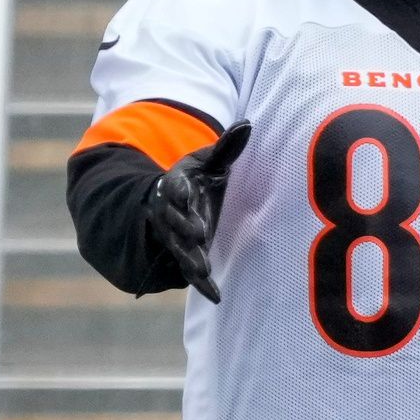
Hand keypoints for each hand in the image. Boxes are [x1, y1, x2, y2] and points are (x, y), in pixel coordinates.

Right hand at [148, 121, 250, 302]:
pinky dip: (202, 283)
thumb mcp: (208, 161)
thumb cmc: (196, 178)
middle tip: (198, 233)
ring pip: (180, 250)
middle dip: (184, 227)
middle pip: (174, 221)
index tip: (183, 190)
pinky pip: (190, 271)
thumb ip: (227, 147)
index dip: (177, 188)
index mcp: (175, 185)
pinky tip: (216, 296)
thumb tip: (248, 123)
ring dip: (190, 260)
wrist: (172, 202)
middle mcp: (171, 213)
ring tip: (202, 271)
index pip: (174, 186)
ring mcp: (176, 237)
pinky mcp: (186, 254)